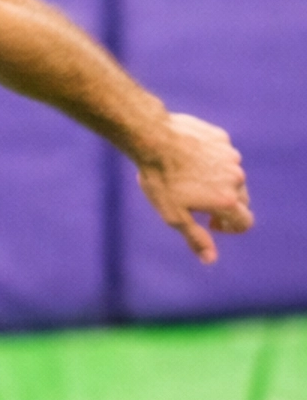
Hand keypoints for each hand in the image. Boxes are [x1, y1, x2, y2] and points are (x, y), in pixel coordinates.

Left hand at [136, 112, 252, 263]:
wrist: (153, 139)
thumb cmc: (161, 181)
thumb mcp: (174, 216)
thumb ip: (196, 238)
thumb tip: (210, 260)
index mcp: (227, 200)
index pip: (245, 222)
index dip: (230, 229)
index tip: (211, 224)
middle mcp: (236, 178)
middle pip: (242, 199)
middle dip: (225, 206)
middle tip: (198, 205)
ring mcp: (231, 156)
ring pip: (232, 175)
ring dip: (219, 182)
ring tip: (189, 180)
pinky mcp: (222, 139)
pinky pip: (223, 155)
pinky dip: (212, 161)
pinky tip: (188, 160)